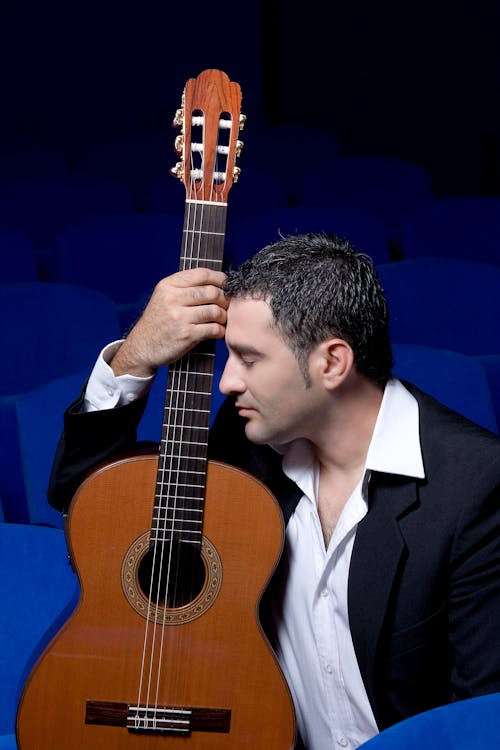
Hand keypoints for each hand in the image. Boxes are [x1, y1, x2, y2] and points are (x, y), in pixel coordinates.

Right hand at [110, 268, 227, 376]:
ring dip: (223, 317)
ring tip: (222, 320)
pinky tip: (218, 332)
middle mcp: (172, 299)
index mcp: (168, 286)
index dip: (219, 278)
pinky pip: (214, 328)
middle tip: (226, 306)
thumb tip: (216, 281)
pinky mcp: (186, 335)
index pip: (201, 274)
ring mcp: (179, 317)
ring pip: (215, 310)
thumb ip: (184, 287)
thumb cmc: (158, 322)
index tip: (225, 284)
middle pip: (212, 292)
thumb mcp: (163, 297)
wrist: (142, 347)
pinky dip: (220, 331)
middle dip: (224, 299)